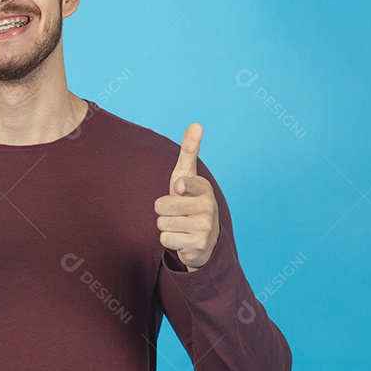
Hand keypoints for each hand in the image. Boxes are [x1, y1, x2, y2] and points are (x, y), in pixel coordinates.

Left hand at [154, 123, 219, 270]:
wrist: (202, 239)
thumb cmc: (188, 201)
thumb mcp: (187, 175)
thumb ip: (189, 151)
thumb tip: (196, 124)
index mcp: (204, 189)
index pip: (185, 183)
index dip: (180, 187)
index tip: (180, 188)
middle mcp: (208, 207)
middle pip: (161, 206)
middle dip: (163, 210)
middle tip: (177, 212)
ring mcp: (205, 228)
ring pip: (161, 223)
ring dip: (165, 225)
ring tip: (179, 225)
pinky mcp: (197, 246)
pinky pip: (165, 239)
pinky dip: (169, 240)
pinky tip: (181, 238)